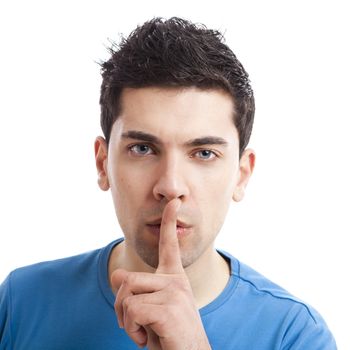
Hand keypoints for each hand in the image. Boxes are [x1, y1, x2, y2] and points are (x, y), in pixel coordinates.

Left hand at [111, 198, 210, 348]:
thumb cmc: (167, 335)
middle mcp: (176, 280)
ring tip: (144, 331)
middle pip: (126, 278)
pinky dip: (131, 330)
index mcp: (174, 277)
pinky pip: (131, 310)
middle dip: (120, 305)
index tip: (174, 202)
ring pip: (126, 294)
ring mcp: (174, 292)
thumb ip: (136, 289)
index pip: (169, 244)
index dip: (169, 222)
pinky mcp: (169, 307)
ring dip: (125, 320)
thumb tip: (117, 274)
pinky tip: (148, 338)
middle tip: (135, 324)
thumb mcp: (149, 309)